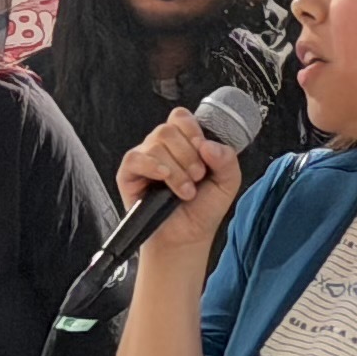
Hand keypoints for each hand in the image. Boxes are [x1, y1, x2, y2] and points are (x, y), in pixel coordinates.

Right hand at [111, 106, 245, 271]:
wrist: (187, 237)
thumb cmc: (203, 209)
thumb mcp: (227, 183)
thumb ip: (227, 159)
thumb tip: (208, 145)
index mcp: (184, 143)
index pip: (181, 118)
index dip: (193, 131)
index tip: (204, 152)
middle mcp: (162, 147)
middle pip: (168, 129)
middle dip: (188, 155)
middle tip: (197, 177)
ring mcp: (144, 159)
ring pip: (156, 144)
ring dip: (176, 170)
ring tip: (185, 191)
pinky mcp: (129, 174)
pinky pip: (135, 158)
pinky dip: (152, 166)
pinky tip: (164, 178)